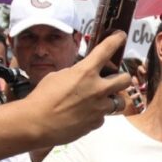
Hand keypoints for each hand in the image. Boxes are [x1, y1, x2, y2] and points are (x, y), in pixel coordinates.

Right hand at [26, 31, 132, 146]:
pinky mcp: (95, 124)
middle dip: (122, 77)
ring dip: (113, 99)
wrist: (36, 124)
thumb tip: (82, 76)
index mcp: (86, 71)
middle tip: (114, 79)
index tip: (121, 37)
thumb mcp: (57, 76)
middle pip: (125, 79)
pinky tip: (85, 115)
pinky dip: (96, 115)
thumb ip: (75, 73)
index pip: (107, 49)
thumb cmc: (42, 98)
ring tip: (101, 100)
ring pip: (119, 102)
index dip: (117, 40)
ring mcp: (99, 108)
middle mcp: (97, 88)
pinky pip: (103, 117)